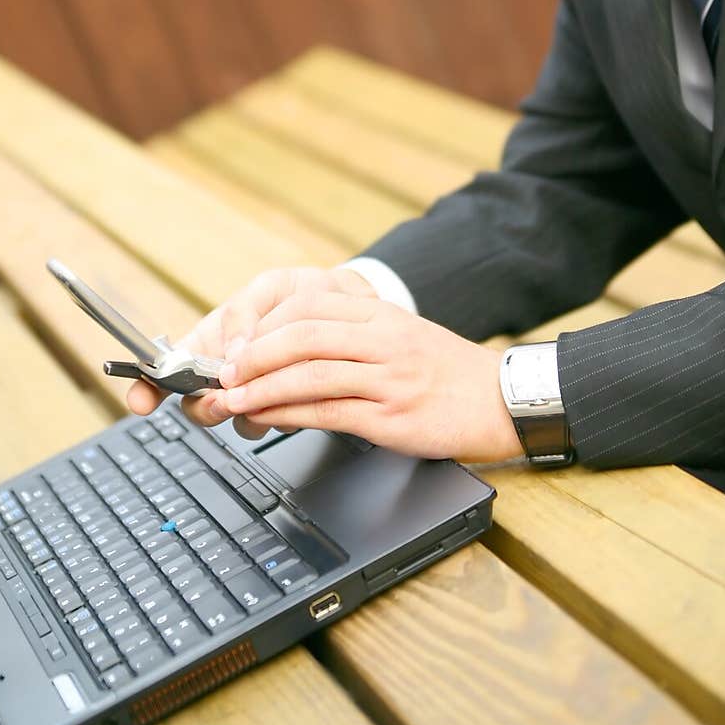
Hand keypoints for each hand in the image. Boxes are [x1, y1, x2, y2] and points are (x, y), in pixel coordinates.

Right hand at [125, 265, 376, 439]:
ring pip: (237, 419)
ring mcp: (258, 392)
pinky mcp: (289, 407)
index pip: (168, 367)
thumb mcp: (274, 288)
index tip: (140, 402)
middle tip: (226, 397)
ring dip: (252, 410)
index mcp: (216, 337)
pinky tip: (303, 394)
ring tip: (278, 386)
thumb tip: (229, 352)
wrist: (358, 311)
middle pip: (197, 404)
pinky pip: (277, 421)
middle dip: (207, 405)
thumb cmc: (310, 294)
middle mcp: (231, 371)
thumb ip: (245, 314)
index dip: (148, 386)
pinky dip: (286, 412)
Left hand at [184, 286, 522, 463]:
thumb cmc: (447, 372)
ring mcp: (387, 377)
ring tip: (231, 400)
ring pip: (308, 374)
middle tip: (223, 372)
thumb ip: (354, 332)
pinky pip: (327, 411)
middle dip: (252, 355)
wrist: (501, 400)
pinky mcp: (390, 416)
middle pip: (300, 335)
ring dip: (260, 388)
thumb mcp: (402, 334)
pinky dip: (288, 414)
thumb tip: (293, 343)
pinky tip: (267, 419)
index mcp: (380, 313)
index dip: (264, 324)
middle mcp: (382, 339)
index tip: (238, 343)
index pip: (307, 305)